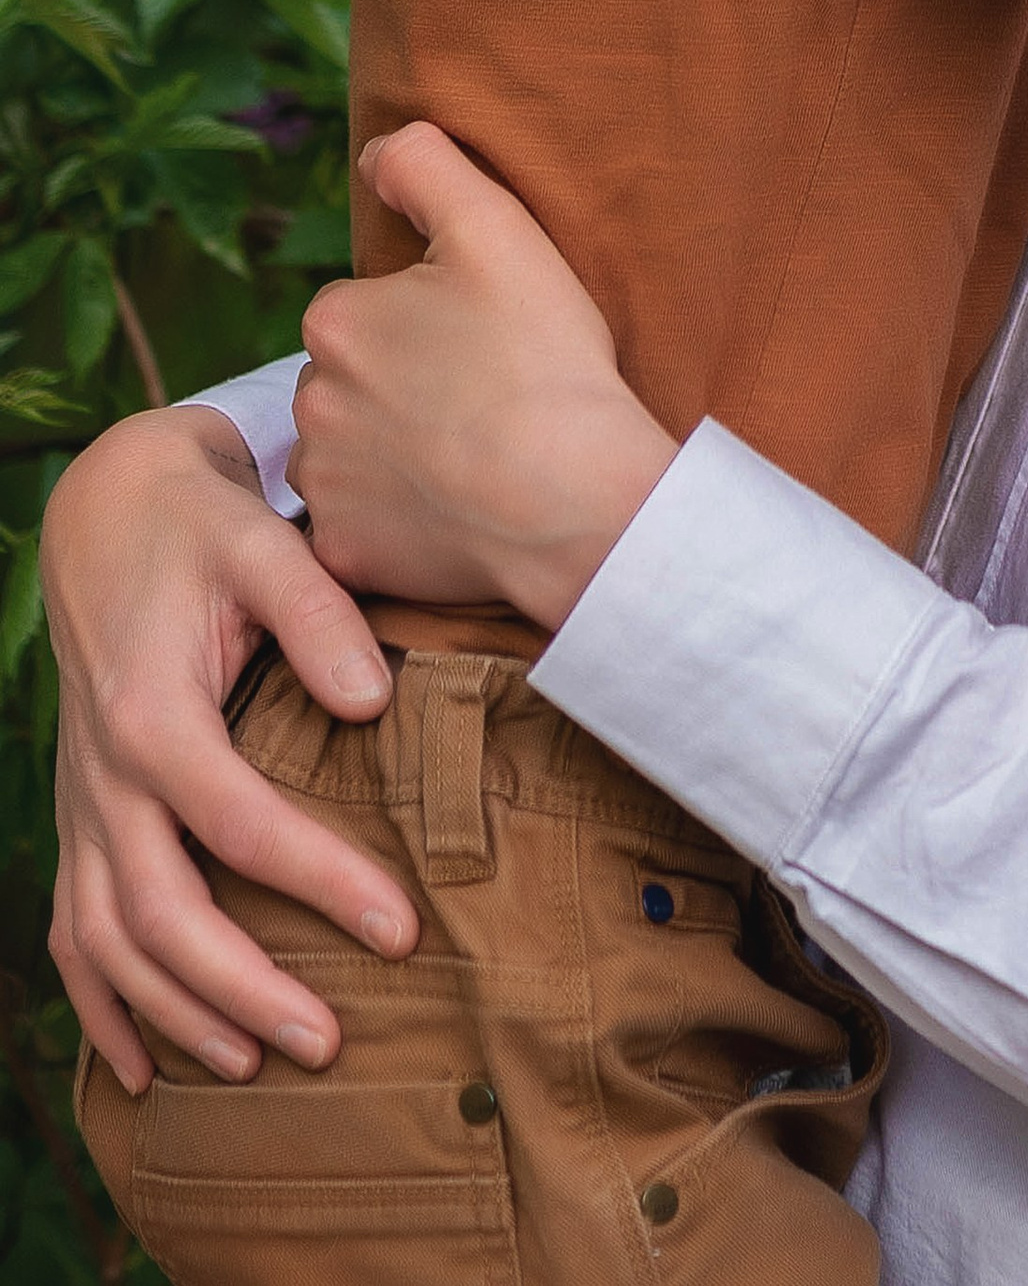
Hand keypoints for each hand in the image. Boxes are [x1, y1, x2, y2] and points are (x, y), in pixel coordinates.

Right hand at [43, 404, 416, 1092]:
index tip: (400, 932)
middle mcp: (105, 777)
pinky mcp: (78, 818)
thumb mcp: (263, 544)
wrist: (110, 515)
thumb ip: (319, 615)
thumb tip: (373, 701)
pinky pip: (70, 933)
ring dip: (175, 1014)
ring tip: (255, 1065)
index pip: (240, 826)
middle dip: (242, 989)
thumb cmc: (201, 529)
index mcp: (153, 715)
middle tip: (327, 1043)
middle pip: (162, 913)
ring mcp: (82, 805)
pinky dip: (100, 1006)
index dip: (321, 883)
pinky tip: (141, 1069)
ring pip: (108, 942)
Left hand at [292, 126, 677, 638]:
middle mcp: (309, 400)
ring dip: (390, 451)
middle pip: (351, 379)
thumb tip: (374, 150)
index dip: (427, 319)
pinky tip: (452, 510)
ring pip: (349, 452)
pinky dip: (395, 520)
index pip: (366, 307)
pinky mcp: (344, 553)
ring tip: (470, 455)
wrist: (572, 496)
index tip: (480, 340)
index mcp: (336, 319)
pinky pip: (359, 528)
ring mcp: (324, 483)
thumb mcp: (496, 227)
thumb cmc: (540, 356)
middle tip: (479, 396)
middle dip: (398, 384)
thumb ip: (425, 163)